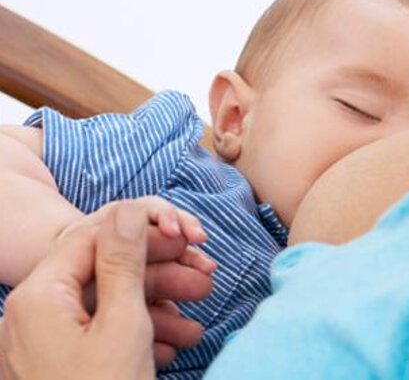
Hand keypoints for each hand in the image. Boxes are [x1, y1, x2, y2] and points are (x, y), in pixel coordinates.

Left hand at [60, 197, 216, 366]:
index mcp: (43, 293)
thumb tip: (131, 210)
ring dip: (161, 309)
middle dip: (165, 273)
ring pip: (114, 304)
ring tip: (197, 327)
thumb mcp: (122, 323)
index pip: (99, 233)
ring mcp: (51, 337)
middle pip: (109, 270)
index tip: (189, 236)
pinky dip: (142, 335)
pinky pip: (106, 332)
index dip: (147, 227)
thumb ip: (124, 261)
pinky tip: (174, 344)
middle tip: (206, 278)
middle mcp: (40, 310)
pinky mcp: (65, 360)